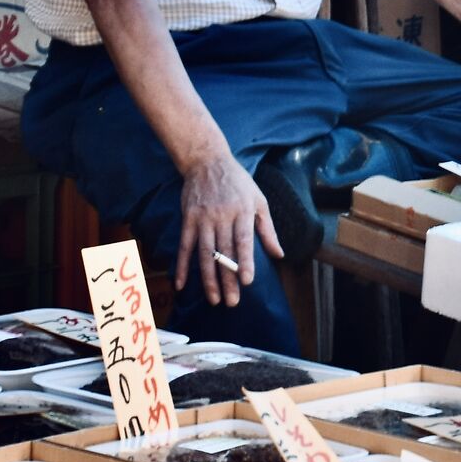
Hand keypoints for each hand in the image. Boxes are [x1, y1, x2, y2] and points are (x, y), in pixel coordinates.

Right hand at [174, 149, 282, 307]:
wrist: (207, 160)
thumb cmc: (237, 182)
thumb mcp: (259, 200)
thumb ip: (268, 229)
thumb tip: (279, 255)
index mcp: (243, 211)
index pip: (244, 240)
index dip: (245, 261)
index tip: (247, 281)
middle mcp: (222, 216)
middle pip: (224, 252)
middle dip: (227, 279)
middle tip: (232, 302)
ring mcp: (203, 218)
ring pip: (204, 253)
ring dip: (208, 278)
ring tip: (214, 299)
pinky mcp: (188, 218)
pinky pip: (184, 246)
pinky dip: (182, 266)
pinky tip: (181, 283)